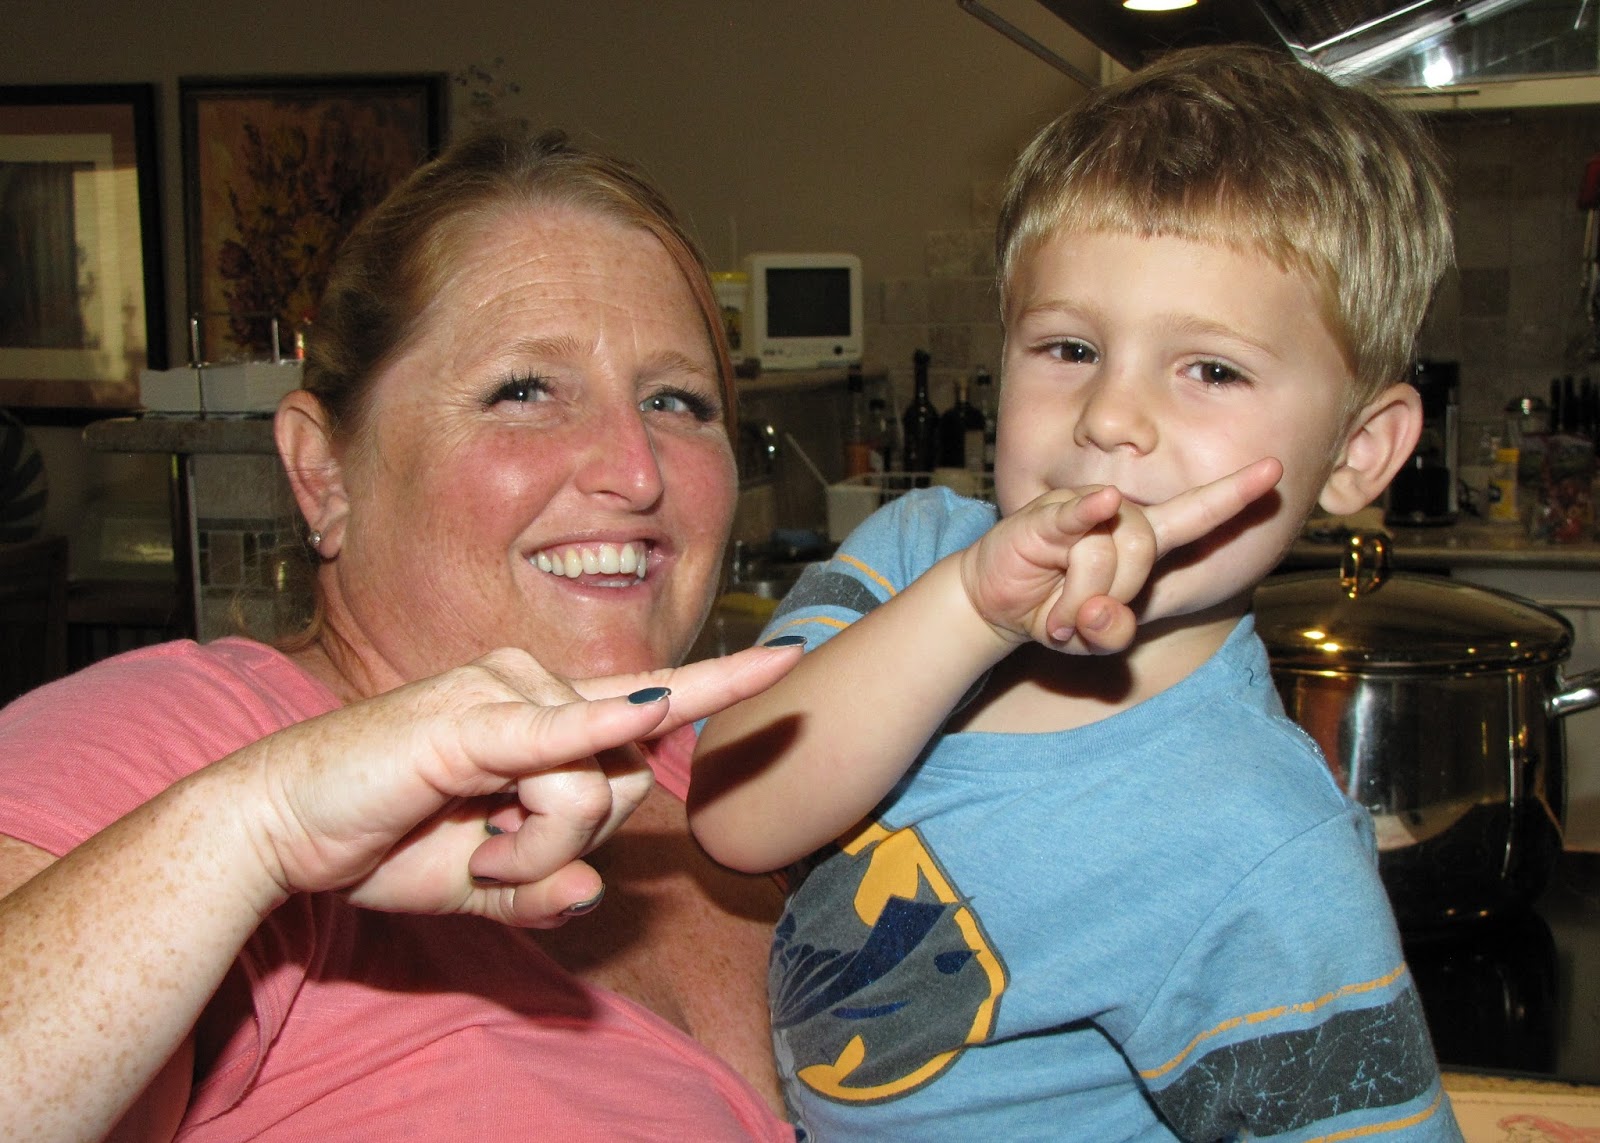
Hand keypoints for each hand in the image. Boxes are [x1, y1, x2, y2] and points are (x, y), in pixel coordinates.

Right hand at [238, 640, 802, 927]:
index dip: (720, 684)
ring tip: (468, 842)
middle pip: (620, 782)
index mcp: (543, 714)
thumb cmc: (381, 840)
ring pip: (589, 789)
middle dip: (572, 846)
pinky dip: (599, 735)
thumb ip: (543, 889)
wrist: (281, 829)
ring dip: (535, 849)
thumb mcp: (478, 884)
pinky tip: (649, 715)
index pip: (646, 703)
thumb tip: (593, 897)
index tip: (786, 656)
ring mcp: (502, 695)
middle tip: (494, 855)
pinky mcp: (469, 722)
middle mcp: (532, 688)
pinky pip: (555, 735)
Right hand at [959, 458, 1282, 653]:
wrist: (993, 606)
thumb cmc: (1051, 612)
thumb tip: (1101, 612)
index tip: (1274, 469)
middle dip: (1114, 597)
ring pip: (1109, 553)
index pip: (1197, 515)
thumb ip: (1112, 634)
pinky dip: (1090, 513)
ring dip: (1079, 599)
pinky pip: (1080, 516)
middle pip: (1146, 551)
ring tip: (1056, 614)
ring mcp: (1082, 513)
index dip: (1233, 494)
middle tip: (1078, 619)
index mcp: (1142, 542)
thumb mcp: (1091, 639)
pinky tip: (1102, 505)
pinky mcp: (1046, 518)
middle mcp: (1118, 519)